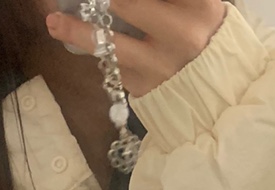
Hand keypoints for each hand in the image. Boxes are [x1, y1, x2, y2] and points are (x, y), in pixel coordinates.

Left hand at [44, 0, 227, 100]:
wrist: (220, 95)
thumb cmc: (205, 38)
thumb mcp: (198, 8)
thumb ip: (168, 0)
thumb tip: (117, 1)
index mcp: (201, 7)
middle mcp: (182, 36)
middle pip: (127, 2)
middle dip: (102, 0)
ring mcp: (161, 67)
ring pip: (109, 42)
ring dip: (77, 30)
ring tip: (54, 21)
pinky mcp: (145, 89)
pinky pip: (115, 63)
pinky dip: (99, 48)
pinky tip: (78, 38)